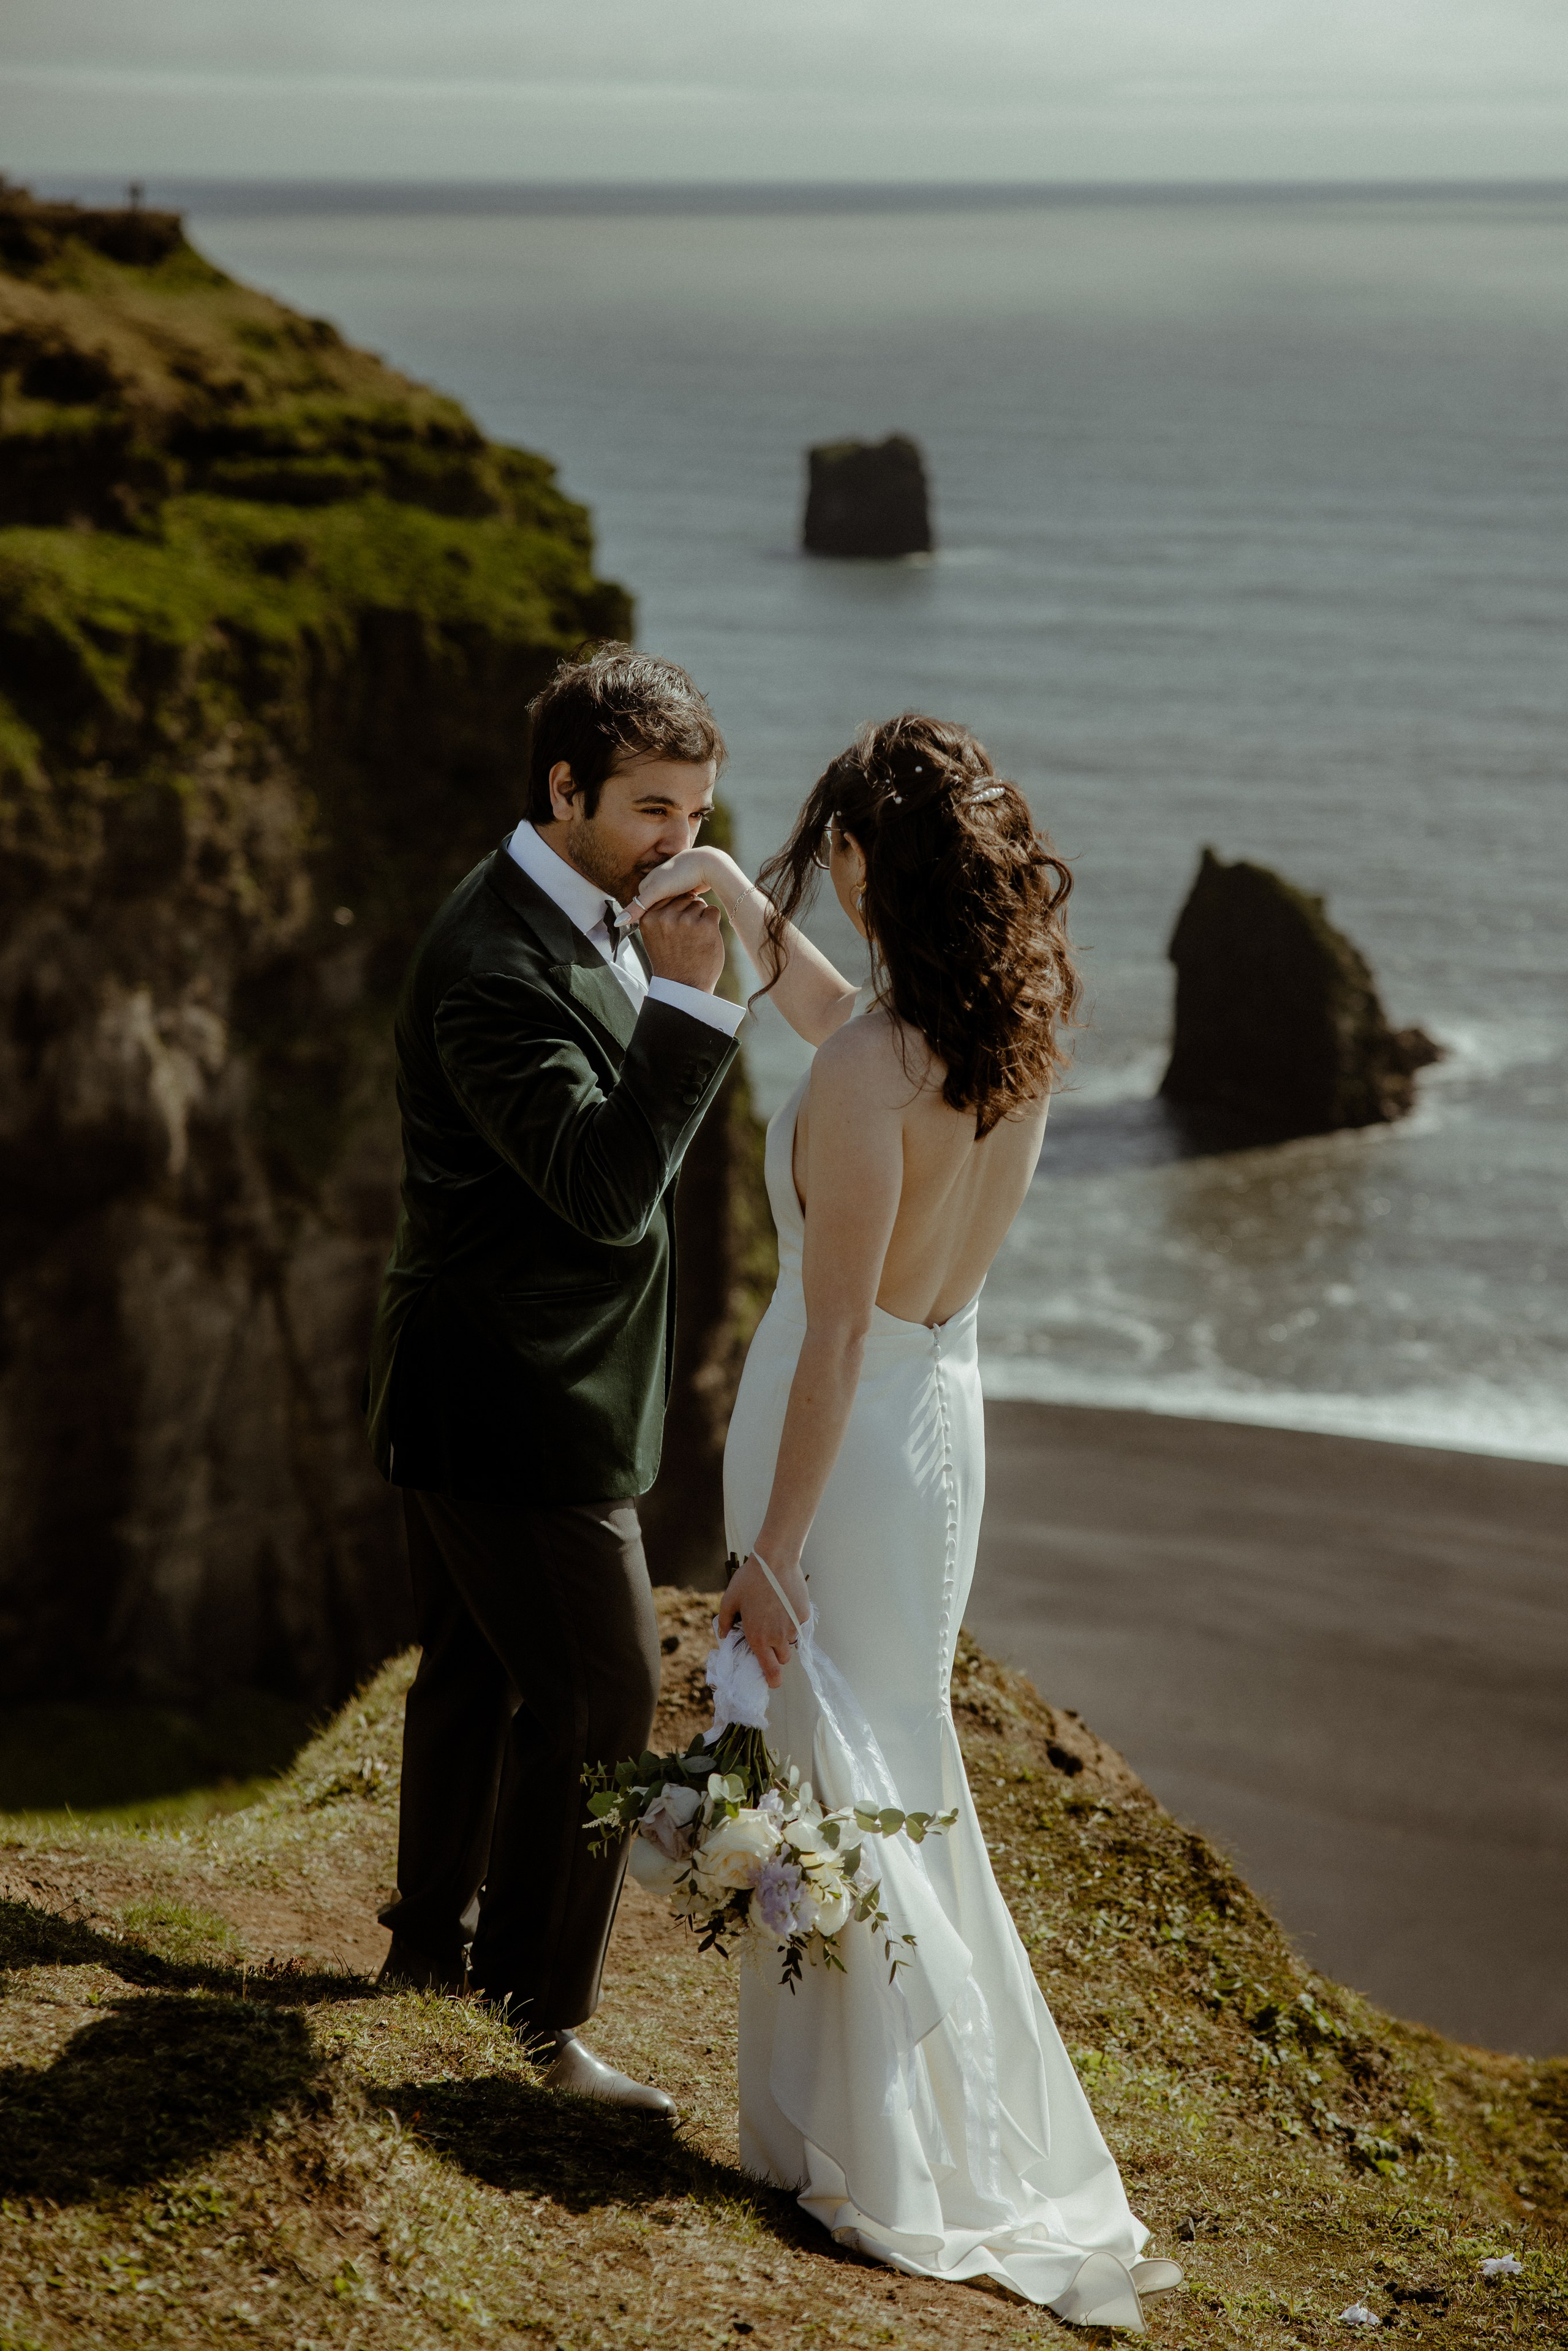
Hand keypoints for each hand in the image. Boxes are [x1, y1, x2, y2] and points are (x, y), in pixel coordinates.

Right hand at [622, 847, 740, 927]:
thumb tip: (617, 923)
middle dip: (666, 909)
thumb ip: (638, 907)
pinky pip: (684, 899)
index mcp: (650, 879)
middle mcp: (661, 878)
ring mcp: (675, 881)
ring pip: (672, 902)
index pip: (644, 903)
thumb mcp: (657, 891)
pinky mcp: (688, 884)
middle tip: (676, 916)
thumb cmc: (681, 874)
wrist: (708, 863)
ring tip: (686, 908)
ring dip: (677, 906)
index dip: (651, 912)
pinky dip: (687, 903)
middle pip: (658, 903)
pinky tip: (693, 904)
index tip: (661, 919)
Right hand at [639, 890, 724, 992]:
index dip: (676, 908)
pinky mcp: (705, 926)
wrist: (684, 986)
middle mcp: (665, 917)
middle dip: (689, 911)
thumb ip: (656, 916)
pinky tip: (706, 937)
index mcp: (649, 918)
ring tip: (695, 938)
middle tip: (687, 934)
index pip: (667, 896)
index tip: (676, 925)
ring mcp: (685, 921)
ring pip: (699, 903)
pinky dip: (713, 922)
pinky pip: (712, 911)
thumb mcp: (653, 936)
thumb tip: (665, 892)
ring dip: (701, 918)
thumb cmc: (670, 961)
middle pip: (684, 898)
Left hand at [718, 1550, 808, 1688]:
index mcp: (758, 1638)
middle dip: (776, 1653)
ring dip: (784, 1637)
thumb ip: (724, 1621)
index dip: (772, 1680)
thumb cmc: (749, 1580)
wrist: (775, 1561)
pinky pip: (799, 1626)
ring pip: (791, 1642)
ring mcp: (793, 1627)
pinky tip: (784, 1604)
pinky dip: (793, 1621)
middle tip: (767, 1636)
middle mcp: (777, 1637)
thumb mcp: (729, 1600)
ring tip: (775, 1617)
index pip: (771, 1672)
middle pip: (782, 1659)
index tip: (771, 1680)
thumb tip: (722, 1635)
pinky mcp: (804, 1615)